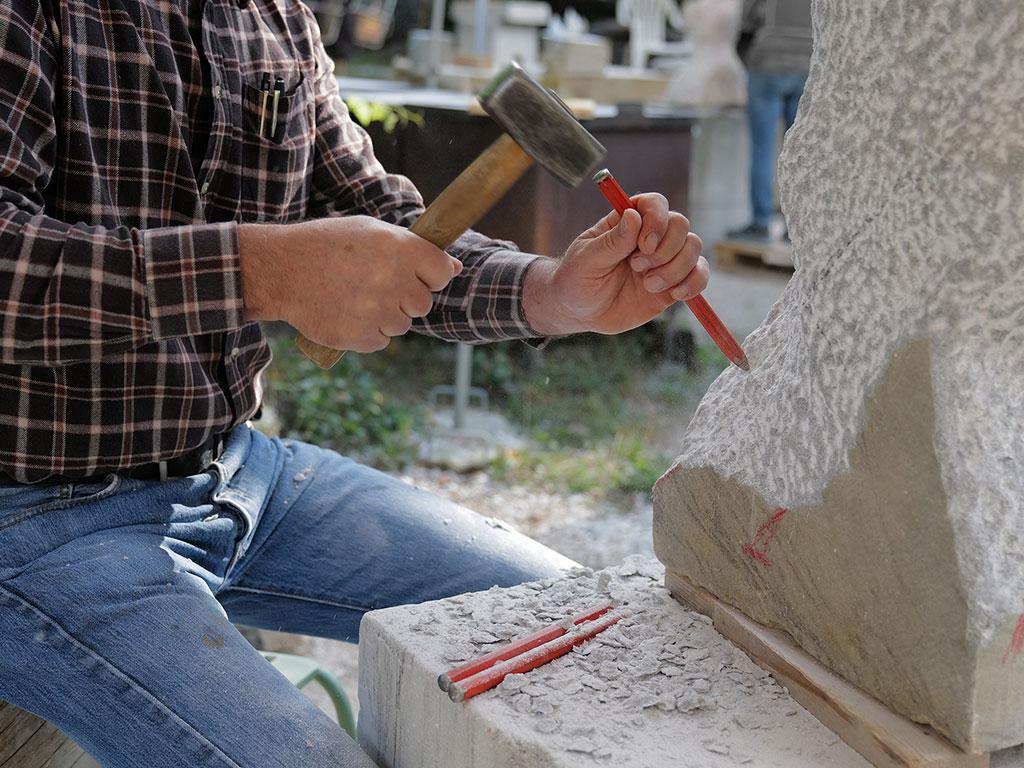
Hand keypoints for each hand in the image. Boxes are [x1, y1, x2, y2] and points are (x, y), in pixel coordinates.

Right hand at [239, 216, 460, 351]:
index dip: (430, 274)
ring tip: (355, 296)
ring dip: (386, 315)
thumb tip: (454, 268)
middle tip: (375, 284)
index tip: (413, 273)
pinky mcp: (361, 337)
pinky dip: (367, 332)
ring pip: (403, 325)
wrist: (281, 270)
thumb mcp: (371, 232)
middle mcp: (393, 281)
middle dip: (406, 297)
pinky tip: (346, 312)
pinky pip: (381, 341)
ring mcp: (378, 312)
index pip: (442, 272)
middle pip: (424, 303)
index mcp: (399, 249)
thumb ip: (414, 249)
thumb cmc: (328, 246)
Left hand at [523, 194, 707, 335]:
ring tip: (648, 285)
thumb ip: (611, 242)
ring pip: (693, 248)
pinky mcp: (673, 284)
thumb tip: (633, 216)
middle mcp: (650, 237)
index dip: (657, 219)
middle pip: (680, 224)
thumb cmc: (576, 280)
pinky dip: (694, 283)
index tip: (643, 245)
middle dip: (664, 249)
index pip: (655, 204)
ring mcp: (663, 260)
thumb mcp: (586, 260)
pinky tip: (674, 295)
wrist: (580, 312)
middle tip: (637, 267)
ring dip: (674, 269)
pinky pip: (700, 275)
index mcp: (626, 222)